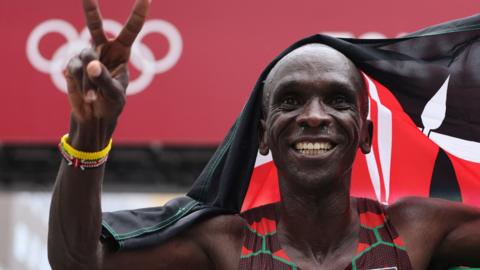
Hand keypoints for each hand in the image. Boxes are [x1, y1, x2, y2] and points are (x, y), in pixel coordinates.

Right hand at [65, 0, 149, 149]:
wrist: (95, 117)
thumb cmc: (112, 105)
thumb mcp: (114, 94)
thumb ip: (103, 79)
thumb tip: (90, 64)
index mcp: (121, 53)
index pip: (131, 30)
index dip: (138, 14)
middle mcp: (103, 50)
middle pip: (94, 25)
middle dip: (90, 8)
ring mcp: (85, 56)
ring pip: (84, 58)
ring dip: (89, 81)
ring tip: (94, 97)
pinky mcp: (72, 66)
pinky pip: (74, 70)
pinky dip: (80, 85)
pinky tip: (85, 95)